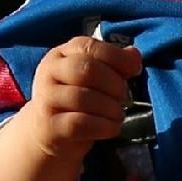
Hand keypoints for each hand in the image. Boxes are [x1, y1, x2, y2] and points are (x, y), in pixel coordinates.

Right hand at [14, 37, 143, 161]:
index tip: (134, 70)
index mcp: (60, 55)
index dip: (116, 57)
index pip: (89, 47)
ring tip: (118, 114)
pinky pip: (80, 123)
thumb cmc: (75, 101)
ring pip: (83, 98)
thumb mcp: (91, 79)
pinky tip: (112, 128)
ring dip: (110, 108)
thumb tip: (134, 56)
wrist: (46, 133)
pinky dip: (103, 126)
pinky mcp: (49, 126)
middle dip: (113, 83)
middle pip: (86, 70)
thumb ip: (113, 65)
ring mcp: (46, 99)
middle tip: (123, 96)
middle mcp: (49, 73)